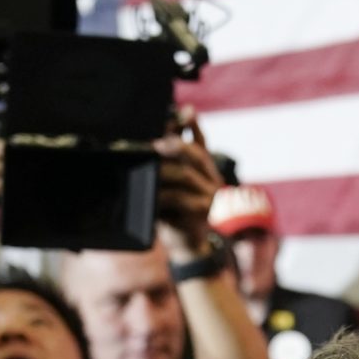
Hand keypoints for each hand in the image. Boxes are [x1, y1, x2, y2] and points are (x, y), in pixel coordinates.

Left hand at [153, 108, 222, 257]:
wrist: (188, 247)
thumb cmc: (177, 216)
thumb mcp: (172, 188)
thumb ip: (166, 168)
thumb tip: (150, 146)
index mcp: (206, 171)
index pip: (201, 142)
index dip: (193, 126)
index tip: (186, 111)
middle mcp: (212, 180)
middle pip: (196, 154)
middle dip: (176, 143)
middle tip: (157, 142)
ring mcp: (209, 196)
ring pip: (186, 174)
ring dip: (164, 168)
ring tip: (147, 164)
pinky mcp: (200, 212)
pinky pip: (179, 197)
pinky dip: (161, 193)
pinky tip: (149, 192)